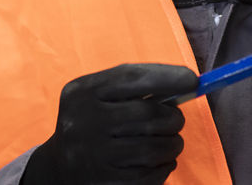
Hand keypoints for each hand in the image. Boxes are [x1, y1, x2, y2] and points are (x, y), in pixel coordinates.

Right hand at [22, 63, 197, 183]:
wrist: (59, 165)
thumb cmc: (92, 120)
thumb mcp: (99, 94)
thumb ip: (134, 86)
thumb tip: (185, 83)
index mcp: (83, 92)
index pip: (131, 78)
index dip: (167, 77)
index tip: (192, 80)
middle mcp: (84, 121)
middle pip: (147, 115)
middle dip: (173, 117)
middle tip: (177, 120)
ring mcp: (93, 155)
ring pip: (153, 148)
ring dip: (173, 144)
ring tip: (171, 141)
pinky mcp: (104, 182)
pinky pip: (149, 174)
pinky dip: (164, 167)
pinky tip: (161, 161)